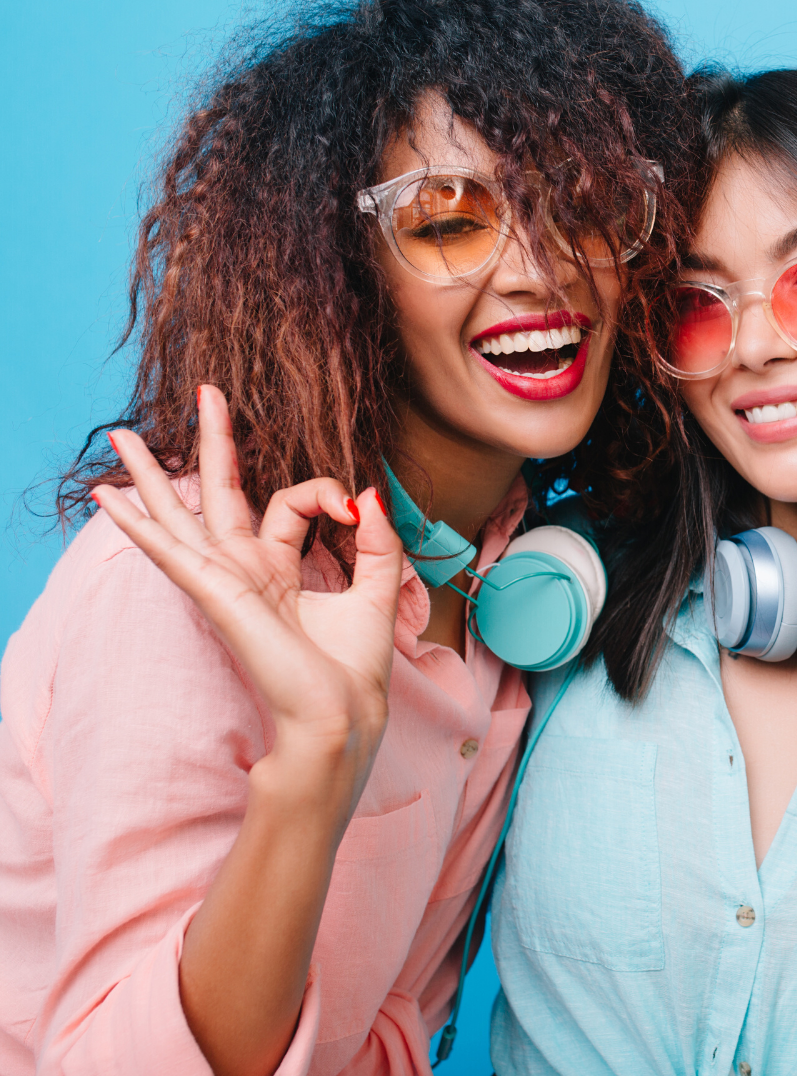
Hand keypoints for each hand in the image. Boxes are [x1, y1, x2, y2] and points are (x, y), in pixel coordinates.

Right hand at [92, 386, 402, 809]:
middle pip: (220, 492)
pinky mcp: (217, 594)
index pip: (293, 500)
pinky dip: (139, 523)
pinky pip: (171, 551)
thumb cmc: (354, 666)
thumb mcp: (377, 586)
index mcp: (280, 566)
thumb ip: (375, 537)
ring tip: (121, 435)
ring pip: (182, 515)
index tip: (355, 511)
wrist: (342, 714)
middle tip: (207, 391)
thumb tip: (365, 492)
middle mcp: (246, 569)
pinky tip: (109, 497)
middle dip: (213, 442)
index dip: (327, 494)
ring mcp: (226, 581)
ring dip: (151, 474)